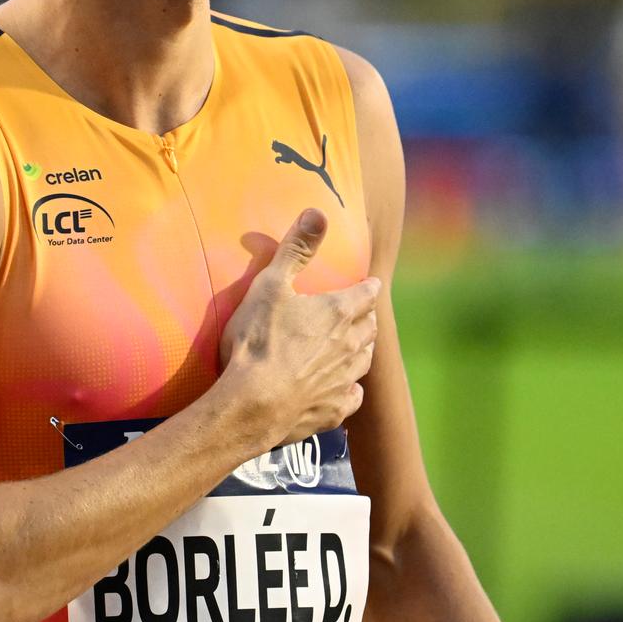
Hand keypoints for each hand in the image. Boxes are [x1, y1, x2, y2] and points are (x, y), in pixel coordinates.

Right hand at [218, 209, 380, 447]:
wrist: (251, 404)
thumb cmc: (258, 341)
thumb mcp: (270, 285)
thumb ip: (295, 248)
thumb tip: (318, 211)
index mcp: (338, 313)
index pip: (366, 294)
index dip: (368, 287)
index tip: (371, 284)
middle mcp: (349, 346)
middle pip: (369, 328)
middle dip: (367, 317)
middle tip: (363, 313)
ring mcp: (344, 381)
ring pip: (365, 360)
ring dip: (363, 350)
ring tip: (358, 347)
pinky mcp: (334, 410)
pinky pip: (353, 397)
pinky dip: (351, 390)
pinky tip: (346, 390)